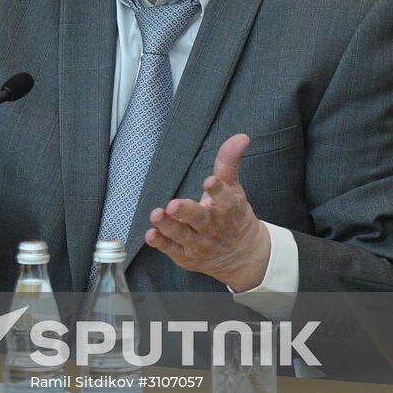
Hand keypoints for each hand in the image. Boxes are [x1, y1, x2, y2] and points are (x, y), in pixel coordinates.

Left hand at [145, 133, 270, 290]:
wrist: (241, 256)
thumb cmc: (233, 216)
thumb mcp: (233, 189)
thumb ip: (229, 162)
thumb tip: (241, 136)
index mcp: (228, 209)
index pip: (225, 199)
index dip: (217, 190)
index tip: (210, 181)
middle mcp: (212, 226)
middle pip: (199, 218)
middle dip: (186, 211)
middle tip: (173, 204)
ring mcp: (198, 242)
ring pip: (181, 234)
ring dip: (168, 225)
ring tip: (157, 214)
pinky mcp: (185, 255)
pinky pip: (171, 248)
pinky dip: (160, 243)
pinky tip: (150, 235)